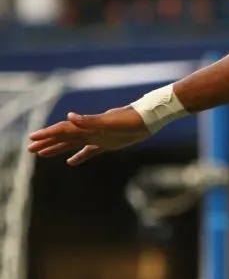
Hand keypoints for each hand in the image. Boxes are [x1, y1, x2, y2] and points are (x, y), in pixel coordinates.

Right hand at [27, 107, 150, 164]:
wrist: (149, 119)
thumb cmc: (131, 119)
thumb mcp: (111, 121)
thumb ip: (90, 120)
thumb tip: (69, 116)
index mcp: (88, 126)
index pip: (62, 130)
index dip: (47, 134)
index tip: (32, 138)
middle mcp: (90, 130)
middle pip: (64, 137)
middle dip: (47, 142)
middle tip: (30, 148)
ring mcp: (98, 136)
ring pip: (73, 144)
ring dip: (58, 148)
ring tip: (42, 154)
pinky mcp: (108, 143)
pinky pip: (89, 151)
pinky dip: (79, 156)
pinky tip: (71, 162)